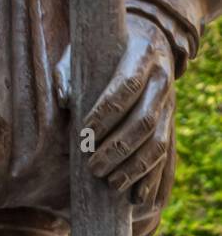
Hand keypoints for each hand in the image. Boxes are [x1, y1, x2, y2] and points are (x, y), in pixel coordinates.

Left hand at [55, 13, 175, 209]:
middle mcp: (162, 80)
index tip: (85, 133)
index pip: (127, 86)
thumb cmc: (104, 48)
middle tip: (93, 167)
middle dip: (119, 147)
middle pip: (144, 120)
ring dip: (137, 167)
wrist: (149, 39)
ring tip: (112, 184)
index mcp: (142, 54)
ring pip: (159, 141)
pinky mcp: (173, 121)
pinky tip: (137, 196)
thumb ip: (68, 71)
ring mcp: (171, 103)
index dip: (106, 113)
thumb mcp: (84, 49)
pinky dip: (153, 177)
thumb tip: (64, 100)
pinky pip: (167, 153)